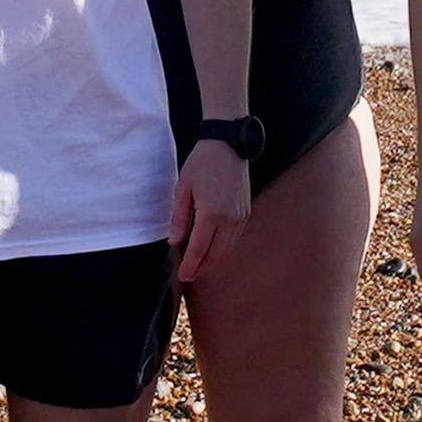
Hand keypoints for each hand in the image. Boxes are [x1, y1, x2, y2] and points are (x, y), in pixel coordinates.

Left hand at [167, 140, 253, 283]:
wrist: (228, 144)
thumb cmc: (201, 163)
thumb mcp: (182, 189)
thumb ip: (179, 218)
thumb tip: (175, 242)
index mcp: (211, 213)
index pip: (199, 249)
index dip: (190, 266)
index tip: (182, 277)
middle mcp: (230, 219)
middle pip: (216, 255)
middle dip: (202, 268)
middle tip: (189, 275)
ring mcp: (241, 216)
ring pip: (227, 249)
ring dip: (213, 260)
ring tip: (198, 265)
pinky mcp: (246, 213)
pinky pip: (234, 238)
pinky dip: (223, 248)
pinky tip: (212, 249)